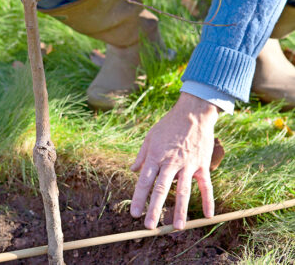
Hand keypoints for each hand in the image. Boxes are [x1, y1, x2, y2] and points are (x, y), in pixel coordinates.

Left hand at [130, 92, 218, 229]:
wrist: (193, 113)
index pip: (145, 181)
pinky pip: (206, 185)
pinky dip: (208, 200)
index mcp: (155, 157)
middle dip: (154, 209)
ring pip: (183, 191)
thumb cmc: (168, 125)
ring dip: (180, 210)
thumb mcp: (150, 137)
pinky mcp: (202, 165)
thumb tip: (132, 170)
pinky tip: (208, 216)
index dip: (139, 198)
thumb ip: (141, 156)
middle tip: (149, 226)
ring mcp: (188, 165)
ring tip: (176, 227)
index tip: (134, 213)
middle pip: (161, 189)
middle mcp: (170, 163)